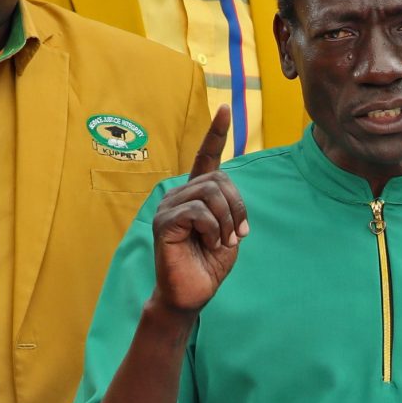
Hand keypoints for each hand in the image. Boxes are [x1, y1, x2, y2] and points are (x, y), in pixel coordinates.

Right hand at [151, 107, 243, 315]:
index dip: (216, 134)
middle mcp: (179, 195)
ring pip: (211, 194)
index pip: (205, 158)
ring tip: (220, 243)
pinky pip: (198, 211)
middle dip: (237, 207)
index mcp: (196, 194)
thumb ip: (229, 207)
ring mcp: (168, 207)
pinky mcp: (164, 222)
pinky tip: (208, 245)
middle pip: (219, 180)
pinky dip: (212, 230)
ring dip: (226, 222)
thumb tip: (228, 194)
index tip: (225, 108)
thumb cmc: (208, 264)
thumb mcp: (228, 231)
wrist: (192, 294)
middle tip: (236, 235)